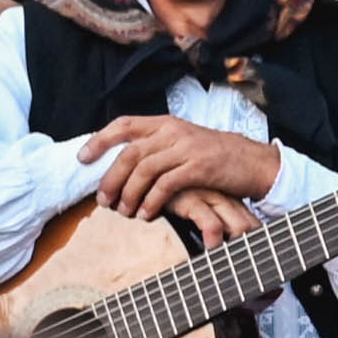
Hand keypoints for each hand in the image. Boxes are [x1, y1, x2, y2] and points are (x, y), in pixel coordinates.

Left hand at [84, 116, 281, 225]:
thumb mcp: (184, 143)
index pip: (124, 124)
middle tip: (102, 200)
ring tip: (123, 212)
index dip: (100, 140)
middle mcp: (174, 131)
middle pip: (129, 152)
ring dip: (129, 193)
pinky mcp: (200, 167)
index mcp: (166, 123)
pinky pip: (166, 184)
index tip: (82, 159)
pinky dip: (152, 201)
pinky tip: (146, 214)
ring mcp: (187, 148)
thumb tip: (123, 162)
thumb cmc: (216, 158)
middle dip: (110, 178)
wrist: (254, 162)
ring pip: (145, 169)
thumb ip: (158, 147)